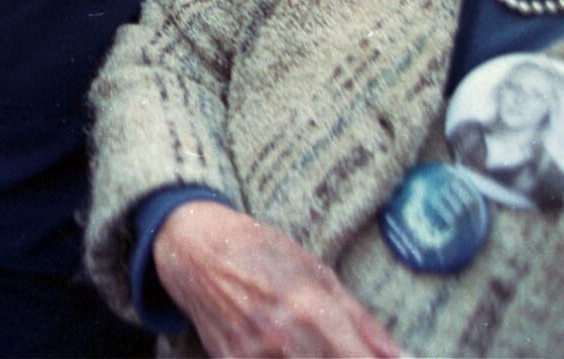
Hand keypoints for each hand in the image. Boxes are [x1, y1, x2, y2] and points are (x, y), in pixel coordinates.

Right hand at [154, 201, 400, 357]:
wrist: (192, 248)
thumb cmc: (259, 251)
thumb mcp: (317, 273)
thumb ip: (363, 322)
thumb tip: (404, 358)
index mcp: (311, 310)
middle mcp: (284, 340)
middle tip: (343, 350)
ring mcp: (253, 357)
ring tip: (314, 347)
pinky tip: (285, 349)